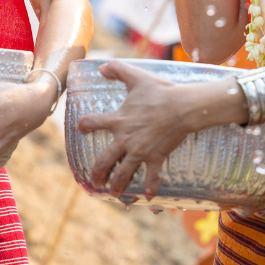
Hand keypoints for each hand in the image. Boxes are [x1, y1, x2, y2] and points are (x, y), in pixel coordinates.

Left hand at [75, 60, 197, 198]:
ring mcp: (139, 151)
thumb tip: (101, 66)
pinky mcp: (156, 157)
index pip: (93, 123)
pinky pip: (152, 176)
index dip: (85, 125)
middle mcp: (125, 139)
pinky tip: (148, 197)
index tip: (81, 128)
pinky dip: (150, 188)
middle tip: (94, 180)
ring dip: (117, 185)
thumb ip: (117, 69)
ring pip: (123, 173)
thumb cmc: (160, 91)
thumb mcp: (136, 76)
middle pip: (104, 160)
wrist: (182, 106)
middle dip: (97, 172)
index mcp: (118, 120)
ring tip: (114, 193)